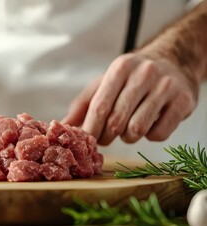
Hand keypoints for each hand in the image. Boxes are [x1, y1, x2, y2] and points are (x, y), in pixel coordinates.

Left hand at [62, 53, 198, 144]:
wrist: (173, 62)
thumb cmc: (132, 78)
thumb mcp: (106, 83)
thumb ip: (84, 103)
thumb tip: (63, 126)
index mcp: (120, 68)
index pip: (99, 107)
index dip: (91, 130)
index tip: (87, 141)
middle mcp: (144, 74)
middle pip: (116, 121)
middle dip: (106, 137)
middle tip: (105, 138)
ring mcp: (166, 86)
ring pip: (137, 130)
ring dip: (128, 137)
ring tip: (129, 128)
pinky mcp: (184, 101)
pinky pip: (159, 134)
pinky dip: (150, 136)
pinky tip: (150, 125)